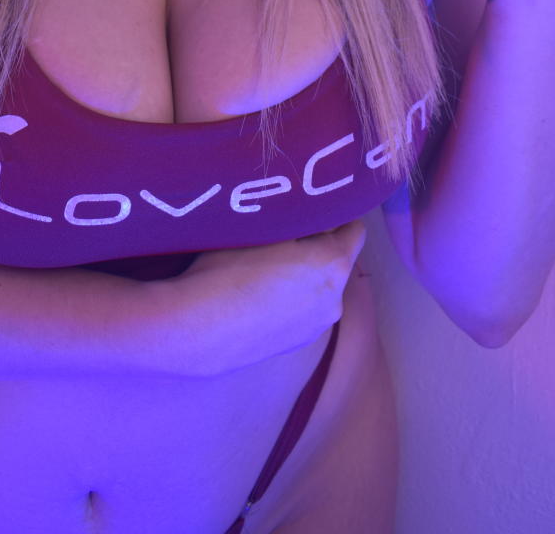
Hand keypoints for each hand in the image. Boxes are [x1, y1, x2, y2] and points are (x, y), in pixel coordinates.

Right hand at [163, 220, 366, 378]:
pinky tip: (262, 297)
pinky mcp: (299, 344)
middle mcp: (336, 298)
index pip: (355, 230)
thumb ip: (296, 218)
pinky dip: (294, 300)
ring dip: (306, 276)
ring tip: (267, 271)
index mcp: (332, 263)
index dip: (336, 216)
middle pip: (337, 260)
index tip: (311, 210)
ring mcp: (318, 325)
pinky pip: (306, 310)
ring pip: (321, 287)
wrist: (200, 328)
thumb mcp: (263, 228)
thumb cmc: (229, 268)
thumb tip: (311, 212)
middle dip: (318, 247)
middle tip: (283, 238)